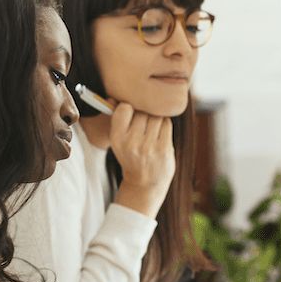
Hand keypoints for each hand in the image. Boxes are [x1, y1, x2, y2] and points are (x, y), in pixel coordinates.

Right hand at [108, 101, 174, 218]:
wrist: (144, 183)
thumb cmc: (131, 157)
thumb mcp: (118, 141)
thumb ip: (117, 119)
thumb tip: (113, 97)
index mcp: (116, 138)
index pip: (124, 108)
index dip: (130, 108)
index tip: (131, 114)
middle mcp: (132, 142)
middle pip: (143, 110)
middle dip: (145, 114)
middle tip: (144, 125)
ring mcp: (149, 146)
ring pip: (156, 115)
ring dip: (156, 119)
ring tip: (152, 130)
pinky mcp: (164, 148)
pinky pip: (166, 123)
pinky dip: (164, 125)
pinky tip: (160, 134)